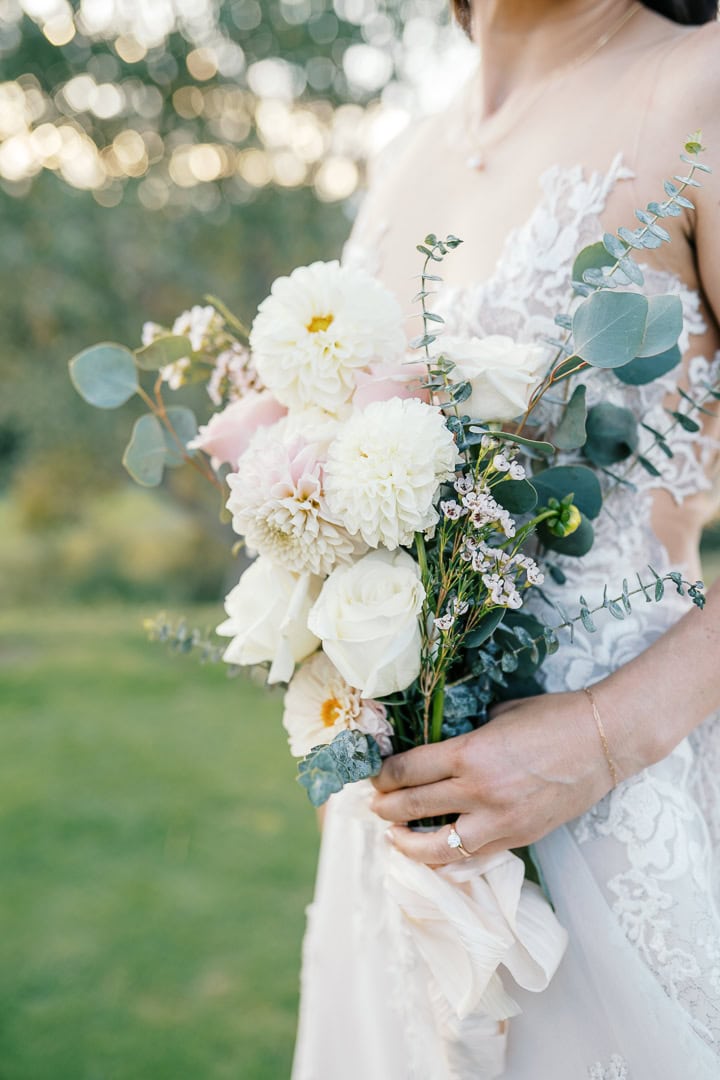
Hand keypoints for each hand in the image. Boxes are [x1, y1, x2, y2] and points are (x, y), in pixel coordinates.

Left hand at [370, 689, 615, 864]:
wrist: (604, 741)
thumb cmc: (553, 716)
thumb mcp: (498, 715)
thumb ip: (466, 736)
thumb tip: (439, 745)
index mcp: (469, 754)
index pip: (408, 771)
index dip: (383, 776)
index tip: (374, 776)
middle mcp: (479, 792)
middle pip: (413, 807)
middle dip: (386, 808)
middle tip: (374, 805)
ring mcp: (500, 821)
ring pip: (438, 847)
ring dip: (408, 844)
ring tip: (394, 838)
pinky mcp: (520, 838)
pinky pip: (473, 855)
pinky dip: (449, 856)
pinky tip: (436, 851)